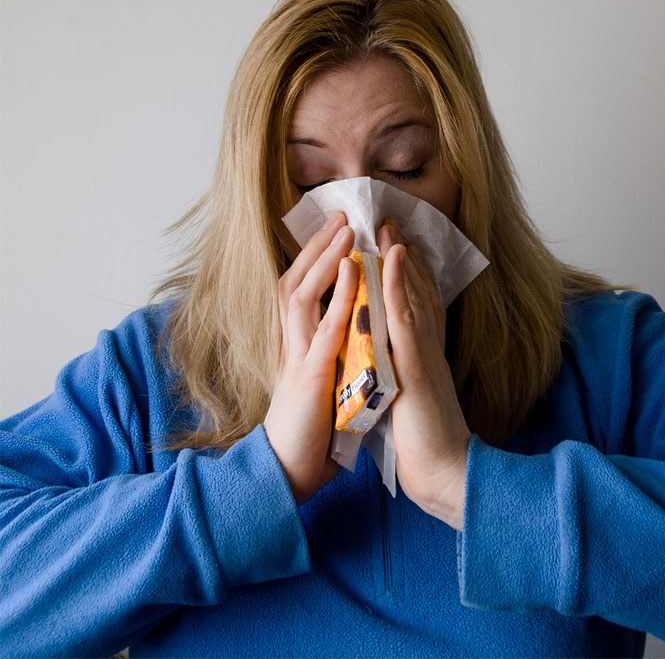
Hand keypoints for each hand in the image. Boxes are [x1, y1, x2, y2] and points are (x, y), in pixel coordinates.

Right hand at [264, 212, 356, 504]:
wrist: (287, 475)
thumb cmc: (309, 434)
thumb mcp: (321, 385)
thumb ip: (330, 357)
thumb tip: (350, 337)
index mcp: (298, 346)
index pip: (302, 292)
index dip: (315, 261)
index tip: (336, 234)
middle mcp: (293, 344)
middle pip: (297, 282)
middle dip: (317, 246)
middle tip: (341, 214)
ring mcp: (299, 357)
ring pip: (303, 294)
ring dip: (324, 258)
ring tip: (345, 227)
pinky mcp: (311, 375)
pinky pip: (323, 326)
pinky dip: (338, 293)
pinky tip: (351, 267)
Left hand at [377, 220, 470, 529]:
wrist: (446, 473)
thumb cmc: (425, 441)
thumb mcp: (413, 396)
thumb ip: (406, 372)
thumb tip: (391, 362)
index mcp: (423, 354)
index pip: (416, 304)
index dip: (407, 274)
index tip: (396, 245)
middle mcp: (427, 346)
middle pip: (416, 291)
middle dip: (402, 255)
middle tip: (390, 220)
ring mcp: (422, 351)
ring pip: (411, 294)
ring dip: (399, 258)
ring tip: (387, 224)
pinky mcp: (416, 363)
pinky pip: (405, 315)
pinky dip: (399, 282)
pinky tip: (393, 256)